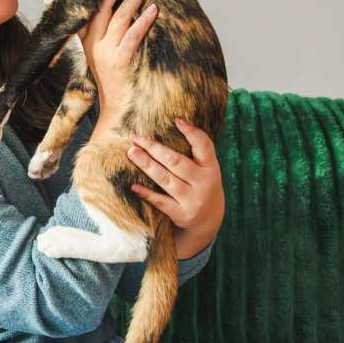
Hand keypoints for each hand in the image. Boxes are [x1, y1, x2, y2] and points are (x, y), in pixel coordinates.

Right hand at [79, 0, 156, 128]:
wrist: (115, 111)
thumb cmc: (114, 83)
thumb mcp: (100, 58)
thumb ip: (102, 37)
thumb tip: (118, 12)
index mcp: (88, 42)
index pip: (92, 9)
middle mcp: (94, 46)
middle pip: (103, 8)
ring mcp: (106, 54)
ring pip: (119, 17)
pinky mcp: (120, 62)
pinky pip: (132, 36)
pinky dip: (143, 22)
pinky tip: (153, 10)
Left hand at [126, 118, 224, 258]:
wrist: (208, 222)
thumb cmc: (202, 186)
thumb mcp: (207, 170)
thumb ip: (195, 153)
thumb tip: (174, 123)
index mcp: (211, 168)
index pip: (204, 146)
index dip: (192, 133)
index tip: (176, 120)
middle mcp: (204, 183)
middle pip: (176, 161)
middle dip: (154, 147)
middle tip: (135, 136)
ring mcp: (192, 200)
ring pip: (166, 179)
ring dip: (147, 164)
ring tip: (132, 152)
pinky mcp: (181, 214)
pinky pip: (160, 202)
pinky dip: (146, 193)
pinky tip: (133, 185)